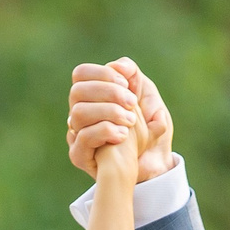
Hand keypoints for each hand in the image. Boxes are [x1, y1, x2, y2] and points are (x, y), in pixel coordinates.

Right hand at [67, 58, 174, 182]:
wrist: (154, 164)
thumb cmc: (148, 129)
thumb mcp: (147, 97)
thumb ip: (133, 76)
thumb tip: (117, 65)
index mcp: (91, 96)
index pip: (81, 73)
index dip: (104, 74)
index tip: (127, 84)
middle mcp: (79, 113)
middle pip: (78, 91)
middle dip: (109, 92)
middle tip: (132, 103)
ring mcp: (76, 135)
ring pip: (78, 113)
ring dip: (108, 112)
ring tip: (130, 121)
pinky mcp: (79, 155)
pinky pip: (84, 136)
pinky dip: (106, 131)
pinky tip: (123, 135)